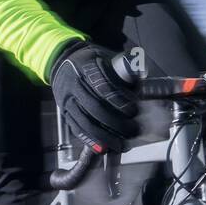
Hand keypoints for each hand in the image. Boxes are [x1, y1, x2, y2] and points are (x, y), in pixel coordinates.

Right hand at [48, 39, 139, 154]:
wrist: (62, 61)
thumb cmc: (92, 60)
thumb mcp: (106, 56)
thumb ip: (124, 66)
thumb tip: (142, 78)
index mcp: (85, 67)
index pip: (103, 86)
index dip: (119, 101)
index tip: (133, 110)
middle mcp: (73, 84)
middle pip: (95, 107)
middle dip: (116, 123)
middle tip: (133, 130)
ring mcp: (67, 100)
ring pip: (85, 122)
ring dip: (105, 136)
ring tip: (122, 145)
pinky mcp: (65, 113)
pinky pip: (77, 129)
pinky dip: (91, 141)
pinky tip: (105, 149)